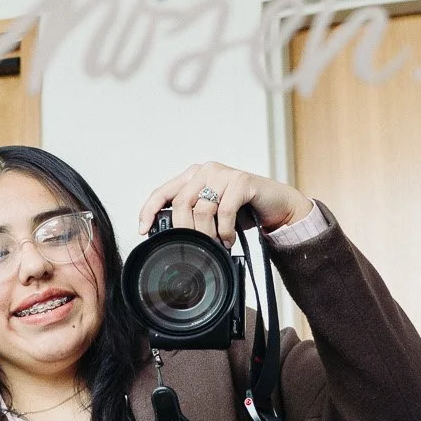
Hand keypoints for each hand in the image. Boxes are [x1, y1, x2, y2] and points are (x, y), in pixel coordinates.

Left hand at [139, 162, 311, 247]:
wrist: (277, 205)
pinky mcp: (242, 181)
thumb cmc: (242, 210)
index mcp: (192, 176)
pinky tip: (229, 239)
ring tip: (216, 246)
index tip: (143, 230)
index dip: (149, 211)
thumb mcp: (212, 213)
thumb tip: (168, 237)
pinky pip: (224, 211)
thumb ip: (192, 217)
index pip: (162, 192)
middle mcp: (205, 171)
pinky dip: (224, 231)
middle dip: (184, 231)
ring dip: (207, 235)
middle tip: (194, 248)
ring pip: (202, 209)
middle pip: (180, 203)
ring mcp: (223, 173)